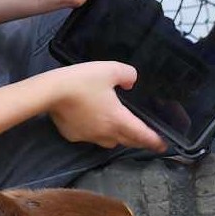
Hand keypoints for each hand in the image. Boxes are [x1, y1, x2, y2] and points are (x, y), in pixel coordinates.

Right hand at [45, 63, 166, 151]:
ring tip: (118, 128)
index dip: (154, 141)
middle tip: (144, 138)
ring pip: (109, 142)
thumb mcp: (110, 69)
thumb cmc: (83, 81)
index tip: (163, 146)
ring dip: (117, 138)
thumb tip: (131, 82)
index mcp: (119, 120)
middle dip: (138, 141)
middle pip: (127, 142)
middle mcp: (106, 133)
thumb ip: (127, 75)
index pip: (142, 135)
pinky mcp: (73, 136)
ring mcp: (89, 137)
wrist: (50, 92)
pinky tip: (91, 121)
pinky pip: (91, 137)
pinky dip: (95, 132)